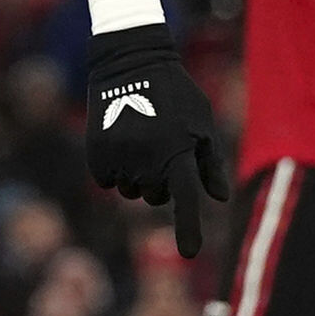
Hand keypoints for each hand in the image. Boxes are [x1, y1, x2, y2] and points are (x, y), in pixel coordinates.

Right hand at [83, 25, 232, 256]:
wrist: (130, 62)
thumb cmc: (175, 95)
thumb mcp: (201, 122)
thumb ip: (211, 162)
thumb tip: (218, 197)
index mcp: (178, 151)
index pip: (185, 198)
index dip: (189, 228)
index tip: (190, 253)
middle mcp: (148, 158)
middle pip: (155, 197)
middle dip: (159, 181)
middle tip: (160, 145)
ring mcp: (120, 157)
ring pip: (131, 190)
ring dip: (136, 175)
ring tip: (140, 136)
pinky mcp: (96, 154)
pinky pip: (107, 180)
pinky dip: (113, 168)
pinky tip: (120, 137)